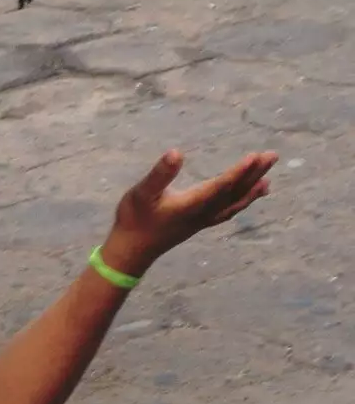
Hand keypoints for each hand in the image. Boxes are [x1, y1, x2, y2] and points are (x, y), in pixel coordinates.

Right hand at [102, 149, 275, 275]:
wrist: (130, 250)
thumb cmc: (133, 220)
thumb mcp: (141, 193)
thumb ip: (160, 174)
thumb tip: (176, 153)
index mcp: (191, 204)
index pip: (221, 186)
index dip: (239, 172)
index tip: (256, 157)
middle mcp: (202, 213)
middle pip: (233, 192)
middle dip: (253, 174)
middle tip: (272, 156)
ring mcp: (202, 220)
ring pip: (233, 204)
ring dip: (252, 190)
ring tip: (268, 179)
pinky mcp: (198, 223)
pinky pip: (227, 212)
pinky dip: (240, 203)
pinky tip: (246, 197)